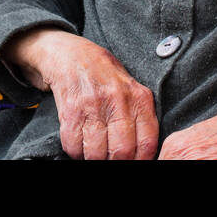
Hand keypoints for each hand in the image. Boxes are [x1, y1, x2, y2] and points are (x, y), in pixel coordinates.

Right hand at [4, 28, 158, 159]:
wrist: (70, 55)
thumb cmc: (104, 75)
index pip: (147, 143)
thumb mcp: (131, 88)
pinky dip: (75, 150)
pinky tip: (79, 140)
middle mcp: (118, 100)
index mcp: (138, 97)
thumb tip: (143, 152)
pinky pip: (73, 146)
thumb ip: (139, 116)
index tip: (132, 160)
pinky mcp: (71, 110)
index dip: (140, 160)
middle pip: (121, 152)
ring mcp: (93, 105)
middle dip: (115, 161)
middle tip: (110, 158)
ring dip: (93, 158)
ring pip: (96, 154)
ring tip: (93, 149)